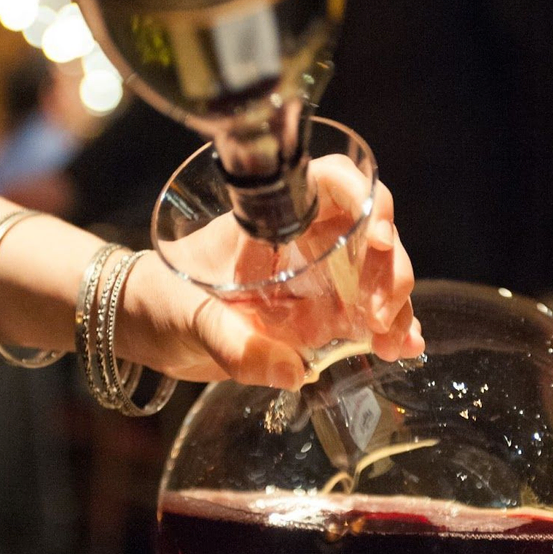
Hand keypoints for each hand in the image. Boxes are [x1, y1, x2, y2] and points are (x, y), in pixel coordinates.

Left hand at [118, 154, 423, 390]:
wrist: (149, 328)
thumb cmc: (160, 299)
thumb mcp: (189, 318)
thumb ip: (234, 344)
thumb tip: (293, 372)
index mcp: (272, 216)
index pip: (333, 181)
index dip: (364, 198)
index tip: (376, 239)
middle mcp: (303, 238)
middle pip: (370, 229)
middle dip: (391, 267)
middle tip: (381, 315)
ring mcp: (316, 274)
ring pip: (378, 272)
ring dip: (397, 303)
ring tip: (396, 342)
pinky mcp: (320, 312)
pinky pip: (366, 313)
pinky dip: (390, 328)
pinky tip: (404, 348)